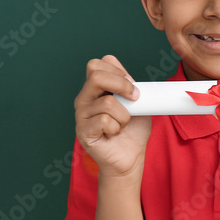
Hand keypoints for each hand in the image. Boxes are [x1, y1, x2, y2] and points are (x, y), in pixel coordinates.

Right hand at [74, 55, 151, 182]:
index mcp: (96, 89)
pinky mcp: (83, 131)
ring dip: (124, 115)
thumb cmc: (133, 129)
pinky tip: (114, 133)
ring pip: (107, 102)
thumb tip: (115, 63)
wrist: (131, 156)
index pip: (97, 64)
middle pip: (96, 76)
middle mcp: (85, 99)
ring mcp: (82, 115)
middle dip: (122, 85)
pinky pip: (104, 121)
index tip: (133, 86)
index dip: (118, 71)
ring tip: (122, 124)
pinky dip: (117, 127)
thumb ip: (127, 83)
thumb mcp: (137, 101)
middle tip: (135, 99)